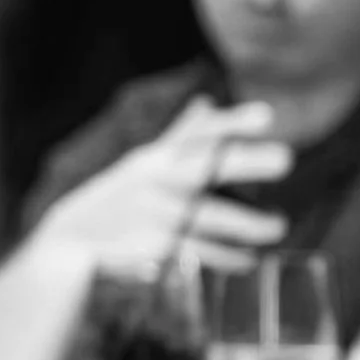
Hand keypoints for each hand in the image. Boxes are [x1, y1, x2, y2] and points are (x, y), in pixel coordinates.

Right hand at [35, 99, 290, 274]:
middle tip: (286, 159)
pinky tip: (247, 260)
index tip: (267, 115)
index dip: (232, 122)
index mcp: (159, 157)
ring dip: (251, 224)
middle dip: (246, 161)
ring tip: (278, 227)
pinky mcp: (156, 247)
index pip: (199, 133)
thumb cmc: (121, 196)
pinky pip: (203, 253)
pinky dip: (229, 257)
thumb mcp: (145, 162)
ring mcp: (157, 213)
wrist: (73, 237)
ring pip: (214, 217)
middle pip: (206, 166)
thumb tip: (207, 100)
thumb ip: (181, 134)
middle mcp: (158, 180)